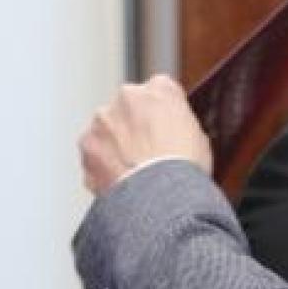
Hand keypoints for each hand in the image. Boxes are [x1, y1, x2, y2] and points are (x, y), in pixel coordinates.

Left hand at [78, 74, 212, 194]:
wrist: (159, 198)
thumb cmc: (183, 169)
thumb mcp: (200, 140)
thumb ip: (181, 126)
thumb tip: (174, 135)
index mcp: (161, 90)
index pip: (160, 91)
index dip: (164, 113)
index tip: (166, 129)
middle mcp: (127, 97)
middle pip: (129, 108)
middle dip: (135, 127)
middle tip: (149, 153)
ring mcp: (103, 120)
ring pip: (107, 129)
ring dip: (116, 145)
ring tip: (134, 172)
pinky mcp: (87, 145)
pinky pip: (94, 153)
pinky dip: (102, 165)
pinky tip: (120, 181)